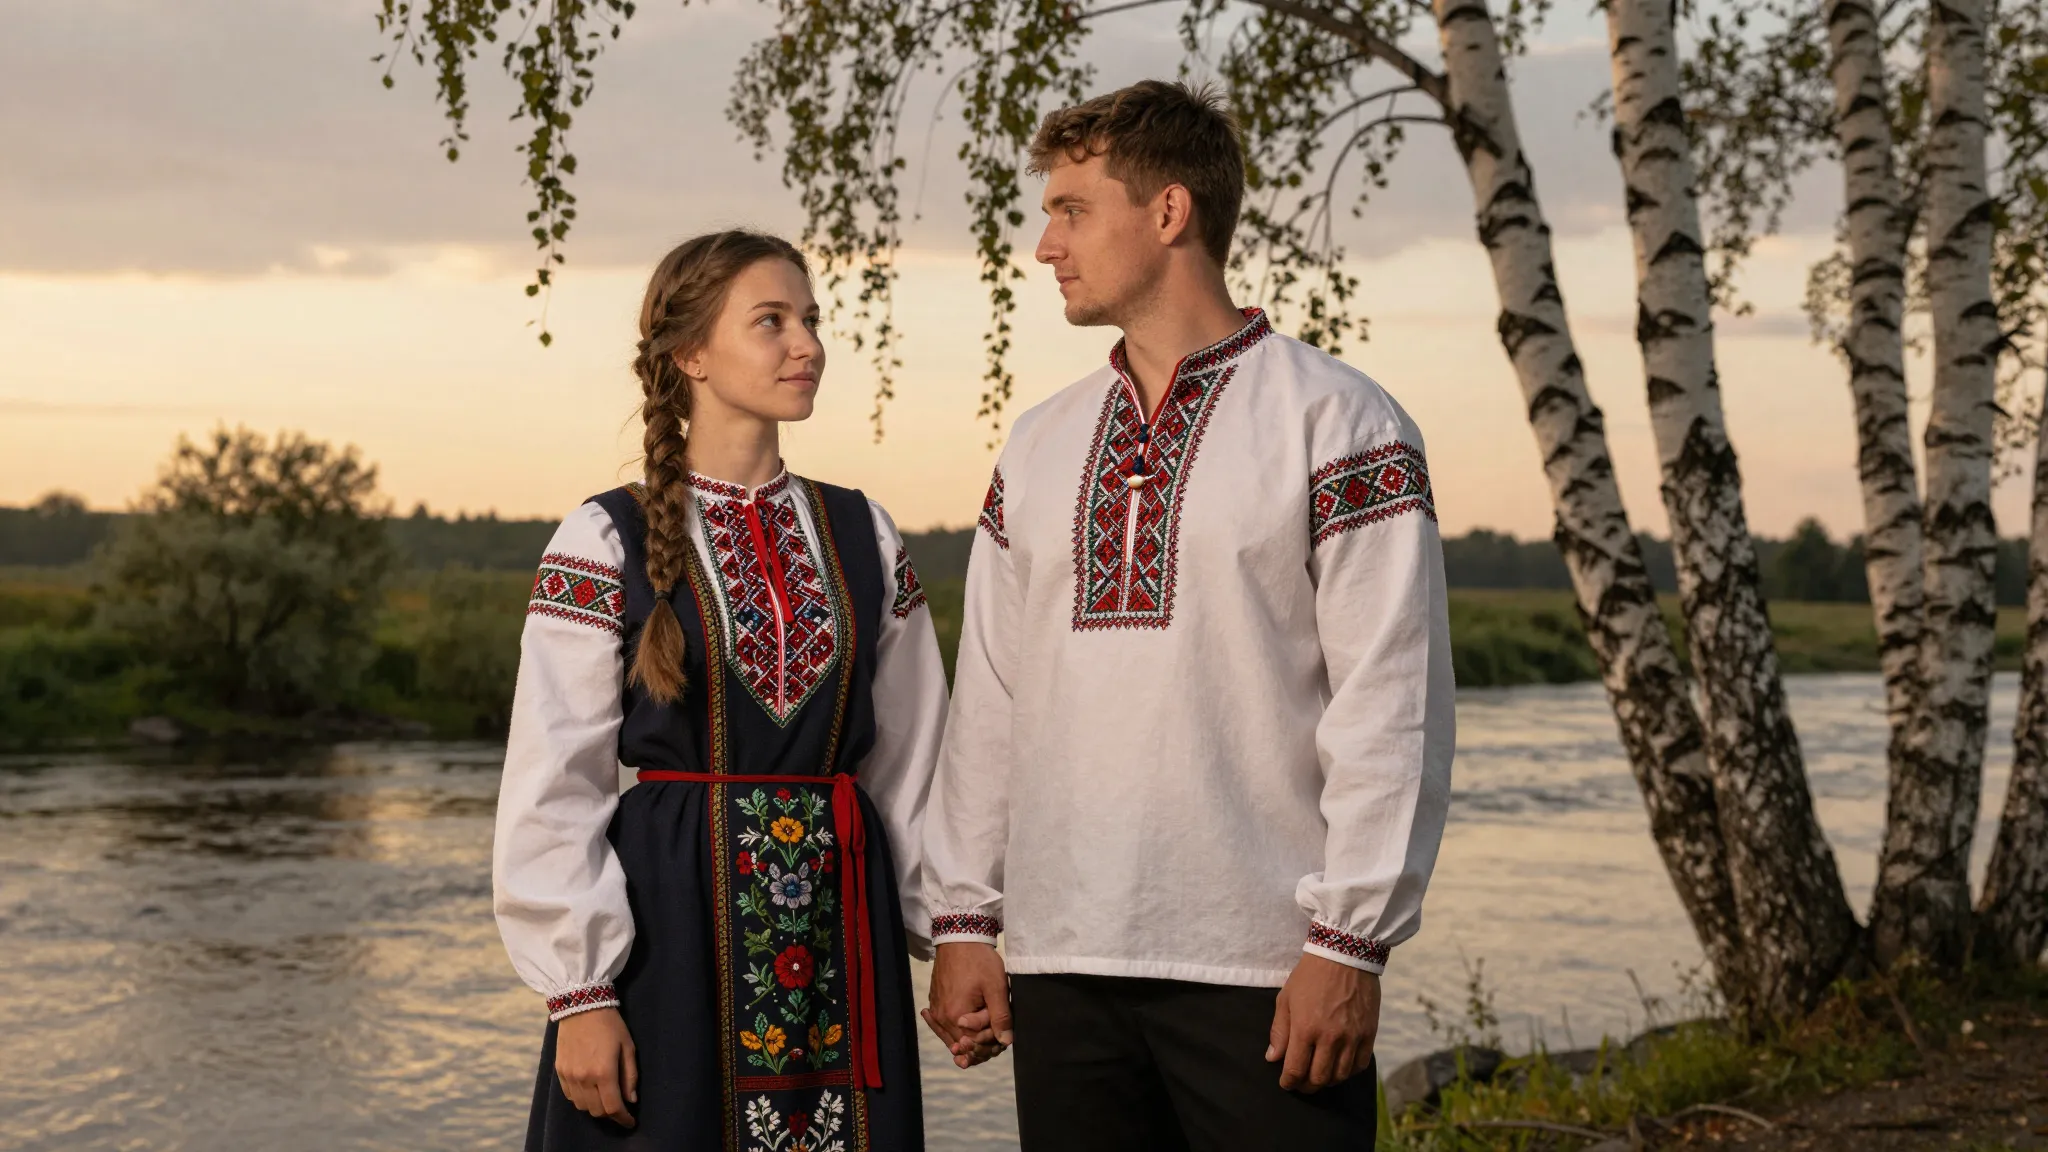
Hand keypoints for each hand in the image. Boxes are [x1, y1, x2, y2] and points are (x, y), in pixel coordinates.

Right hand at [556, 1007, 637, 1127]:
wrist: (581, 1005)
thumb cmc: (610, 1024)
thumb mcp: (628, 1046)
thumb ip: (630, 1076)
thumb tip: (631, 1099)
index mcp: (604, 1072)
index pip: (613, 1107)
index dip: (623, 1119)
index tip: (630, 1121)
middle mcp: (584, 1078)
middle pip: (597, 1111)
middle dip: (611, 1114)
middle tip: (620, 1108)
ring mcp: (569, 1075)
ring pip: (582, 1106)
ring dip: (595, 1108)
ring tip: (605, 1098)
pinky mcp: (559, 1071)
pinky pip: (570, 1096)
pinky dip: (581, 1099)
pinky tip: (589, 1091)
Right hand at [924, 942, 1012, 1068]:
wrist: (959, 939)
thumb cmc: (979, 961)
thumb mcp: (996, 988)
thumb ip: (1001, 1017)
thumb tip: (1005, 1041)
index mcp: (956, 1017)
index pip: (976, 1046)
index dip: (992, 1044)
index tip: (1004, 1035)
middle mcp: (942, 1018)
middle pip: (963, 1044)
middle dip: (982, 1043)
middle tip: (998, 1035)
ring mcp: (936, 1011)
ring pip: (953, 1037)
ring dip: (969, 1039)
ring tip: (985, 1035)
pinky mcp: (935, 1003)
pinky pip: (943, 1026)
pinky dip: (954, 1032)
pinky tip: (961, 1034)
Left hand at [1266, 955, 1379, 1092]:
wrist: (1344, 955)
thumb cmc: (1310, 975)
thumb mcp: (1286, 999)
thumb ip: (1279, 1031)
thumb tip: (1273, 1058)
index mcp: (1305, 1029)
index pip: (1295, 1070)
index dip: (1289, 1082)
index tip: (1286, 1083)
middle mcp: (1330, 1037)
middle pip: (1318, 1078)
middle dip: (1306, 1086)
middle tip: (1301, 1083)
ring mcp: (1352, 1037)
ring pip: (1339, 1076)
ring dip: (1327, 1081)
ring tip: (1320, 1075)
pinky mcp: (1368, 1033)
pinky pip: (1359, 1065)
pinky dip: (1348, 1072)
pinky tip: (1340, 1067)